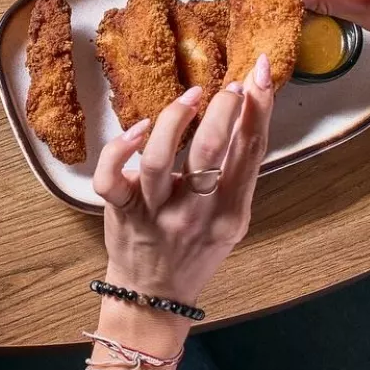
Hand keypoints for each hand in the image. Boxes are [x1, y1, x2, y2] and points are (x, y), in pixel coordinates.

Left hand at [95, 54, 275, 317]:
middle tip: (227, 87)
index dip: (258, 109)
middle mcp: (195, 213)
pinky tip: (136, 129)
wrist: (154, 295)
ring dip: (173, 120)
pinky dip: (119, 150)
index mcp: (231, 212)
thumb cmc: (195, 249)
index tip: (257, 74)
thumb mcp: (232, 217)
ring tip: (189, 98)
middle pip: (210, 153)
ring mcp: (155, 214)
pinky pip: (110, 179)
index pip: (251, 152)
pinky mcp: (122, 212)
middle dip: (223, 110)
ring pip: (157, 161)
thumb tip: (248, 112)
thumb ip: (238, 173)